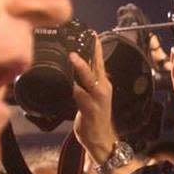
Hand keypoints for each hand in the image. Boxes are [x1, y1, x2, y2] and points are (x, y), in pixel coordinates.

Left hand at [70, 35, 117, 162]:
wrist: (101, 140)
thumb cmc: (93, 118)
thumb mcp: (89, 97)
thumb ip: (83, 85)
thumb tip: (71, 72)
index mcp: (103, 84)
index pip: (99, 62)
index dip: (96, 48)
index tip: (92, 33)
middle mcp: (103, 88)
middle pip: (97, 66)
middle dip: (92, 51)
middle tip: (89, 36)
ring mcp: (98, 99)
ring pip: (90, 80)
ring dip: (82, 68)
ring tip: (74, 57)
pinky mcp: (92, 110)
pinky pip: (82, 97)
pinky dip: (76, 89)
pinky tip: (70, 84)